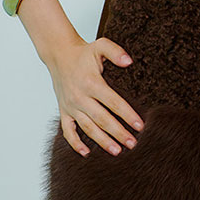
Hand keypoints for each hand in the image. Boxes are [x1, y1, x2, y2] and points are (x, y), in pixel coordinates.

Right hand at [47, 36, 144, 156]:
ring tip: (117, 151)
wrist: (59, 55)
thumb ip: (115, 52)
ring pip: (87, 127)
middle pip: (102, 119)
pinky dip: (75, 143)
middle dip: (118, 133)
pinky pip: (67, 131)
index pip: (113, 102)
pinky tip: (86, 153)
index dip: (127, 114)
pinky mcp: (64, 111)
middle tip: (133, 144)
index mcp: (91, 83)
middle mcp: (80, 97)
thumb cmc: (83, 53)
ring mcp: (70, 106)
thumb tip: (129, 61)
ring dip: (102, 141)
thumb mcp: (100, 46)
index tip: (140, 125)